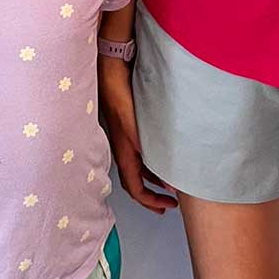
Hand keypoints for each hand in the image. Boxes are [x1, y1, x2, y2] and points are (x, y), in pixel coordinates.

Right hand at [97, 58, 176, 213]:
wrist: (109, 71)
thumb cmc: (119, 95)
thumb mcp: (134, 126)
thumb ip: (148, 149)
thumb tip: (165, 176)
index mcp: (123, 154)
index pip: (135, 188)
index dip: (150, 202)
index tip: (166, 207)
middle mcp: (123, 150)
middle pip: (136, 182)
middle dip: (152, 196)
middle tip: (168, 204)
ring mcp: (126, 140)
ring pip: (139, 168)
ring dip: (153, 179)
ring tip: (169, 185)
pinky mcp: (130, 128)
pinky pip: (141, 154)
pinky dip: (153, 162)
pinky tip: (164, 156)